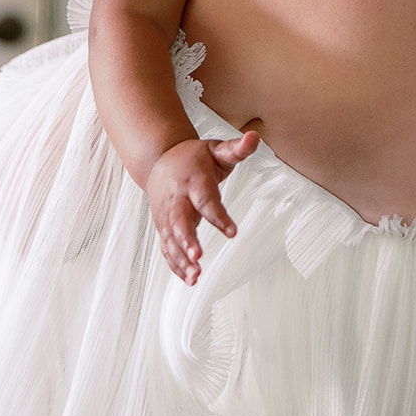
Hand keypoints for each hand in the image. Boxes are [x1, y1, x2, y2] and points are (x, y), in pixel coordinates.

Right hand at [146, 132, 258, 283]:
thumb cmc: (195, 158)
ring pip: (171, 238)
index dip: (217, 215)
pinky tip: (189, 279)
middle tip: (198, 256)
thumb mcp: (216, 149)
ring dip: (181, 258)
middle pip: (179, 220)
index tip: (232, 232)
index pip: (205, 199)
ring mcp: (167, 214)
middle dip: (187, 239)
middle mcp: (177, 198)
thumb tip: (255, 136)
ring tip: (195, 276)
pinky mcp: (164, 226)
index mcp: (193, 180)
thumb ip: (237, 148)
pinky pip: (167, 247)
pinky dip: (175, 263)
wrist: (159, 160)